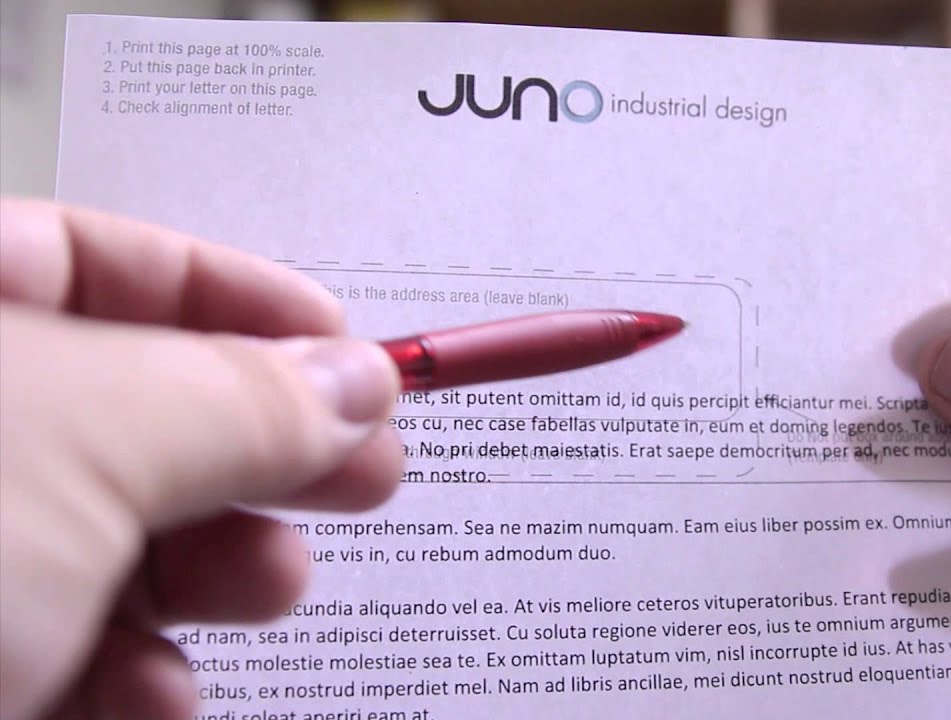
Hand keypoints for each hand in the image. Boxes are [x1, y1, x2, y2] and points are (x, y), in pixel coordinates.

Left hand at [0, 198, 402, 718]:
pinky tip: (158, 690)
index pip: (100, 258)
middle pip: (134, 405)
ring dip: (220, 566)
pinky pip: (77, 641)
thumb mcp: (92, 439)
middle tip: (366, 466)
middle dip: (261, 444)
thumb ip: (243, 398)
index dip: (235, 292)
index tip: (346, 343)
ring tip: (273, 583)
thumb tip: (358, 381)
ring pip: (121, 533)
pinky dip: (141, 669)